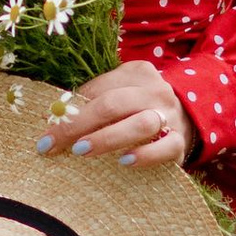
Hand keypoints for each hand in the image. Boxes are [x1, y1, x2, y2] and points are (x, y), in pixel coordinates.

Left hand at [33, 61, 192, 167]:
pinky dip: (144, 155)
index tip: (45, 134)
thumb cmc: (139, 109)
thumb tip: (52, 118)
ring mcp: (170, 115)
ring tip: (81, 151)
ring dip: (107, 138)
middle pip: (112, 104)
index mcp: (136, 73)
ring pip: (139, 123)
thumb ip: (93, 103)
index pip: (97, 89)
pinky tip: (124, 162)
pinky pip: (165, 147)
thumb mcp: (120, 96)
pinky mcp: (180, 141)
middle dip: (78, 124)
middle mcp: (154, 91)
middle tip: (53, 144)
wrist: (190, 118)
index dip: (68, 110)